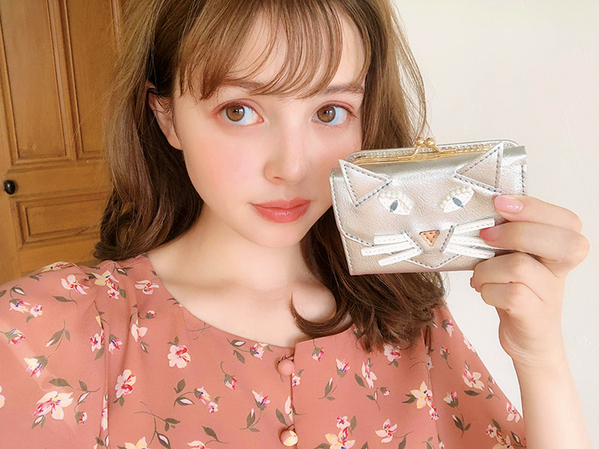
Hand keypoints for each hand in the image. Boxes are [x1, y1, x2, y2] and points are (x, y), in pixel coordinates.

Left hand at [471, 195, 589, 367]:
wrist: (527, 339)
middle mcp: (560, 270)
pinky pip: (510, 294)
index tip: (499, 203)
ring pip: (520, 266)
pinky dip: (487, 290)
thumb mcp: (512, 257)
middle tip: (486, 237)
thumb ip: (507, 235)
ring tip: (480, 276)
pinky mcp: (535, 316)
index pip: (565, 220)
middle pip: (559, 241)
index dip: (533, 207)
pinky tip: (485, 292)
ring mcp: (550, 294)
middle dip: (515, 233)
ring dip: (487, 268)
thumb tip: (479, 211)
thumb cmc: (516, 291)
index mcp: (558, 248)